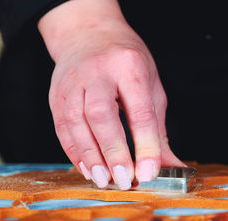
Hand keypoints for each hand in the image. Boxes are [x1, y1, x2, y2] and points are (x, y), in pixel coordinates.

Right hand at [39, 0, 183, 188]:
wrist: (89, 34)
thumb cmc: (127, 64)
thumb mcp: (151, 88)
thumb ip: (158, 130)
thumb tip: (172, 166)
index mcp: (130, 66)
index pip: (140, 110)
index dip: (146, 144)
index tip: (150, 172)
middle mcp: (98, 72)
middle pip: (101, 115)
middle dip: (114, 152)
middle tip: (124, 180)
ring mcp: (72, 82)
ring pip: (75, 123)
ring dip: (90, 156)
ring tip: (104, 180)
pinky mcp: (56, 95)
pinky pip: (62, 128)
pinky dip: (75, 152)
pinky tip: (87, 169)